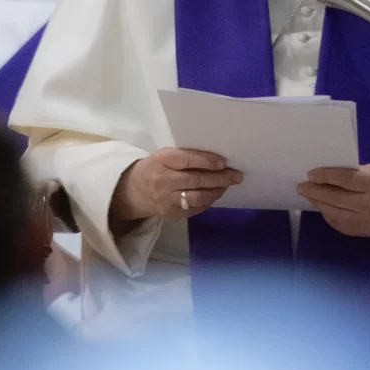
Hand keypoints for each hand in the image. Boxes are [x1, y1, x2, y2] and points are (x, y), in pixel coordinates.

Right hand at [111, 146, 242, 226]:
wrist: (133, 191)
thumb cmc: (155, 167)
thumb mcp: (164, 155)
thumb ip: (185, 156)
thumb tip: (216, 159)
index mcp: (163, 160)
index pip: (188, 160)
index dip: (207, 161)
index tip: (224, 162)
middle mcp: (165, 180)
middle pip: (197, 180)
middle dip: (220, 178)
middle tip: (236, 175)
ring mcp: (168, 200)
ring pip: (197, 197)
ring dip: (216, 191)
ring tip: (227, 185)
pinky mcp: (171, 214)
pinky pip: (194, 209)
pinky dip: (208, 202)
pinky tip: (215, 194)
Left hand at [297, 164, 369, 237]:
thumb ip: (355, 172)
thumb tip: (329, 175)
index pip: (346, 181)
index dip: (326, 177)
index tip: (311, 174)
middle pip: (338, 199)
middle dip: (316, 192)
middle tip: (302, 187)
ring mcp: (368, 222)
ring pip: (336, 214)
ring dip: (319, 204)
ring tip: (309, 196)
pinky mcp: (366, 232)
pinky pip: (341, 225)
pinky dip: (329, 215)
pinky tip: (322, 207)